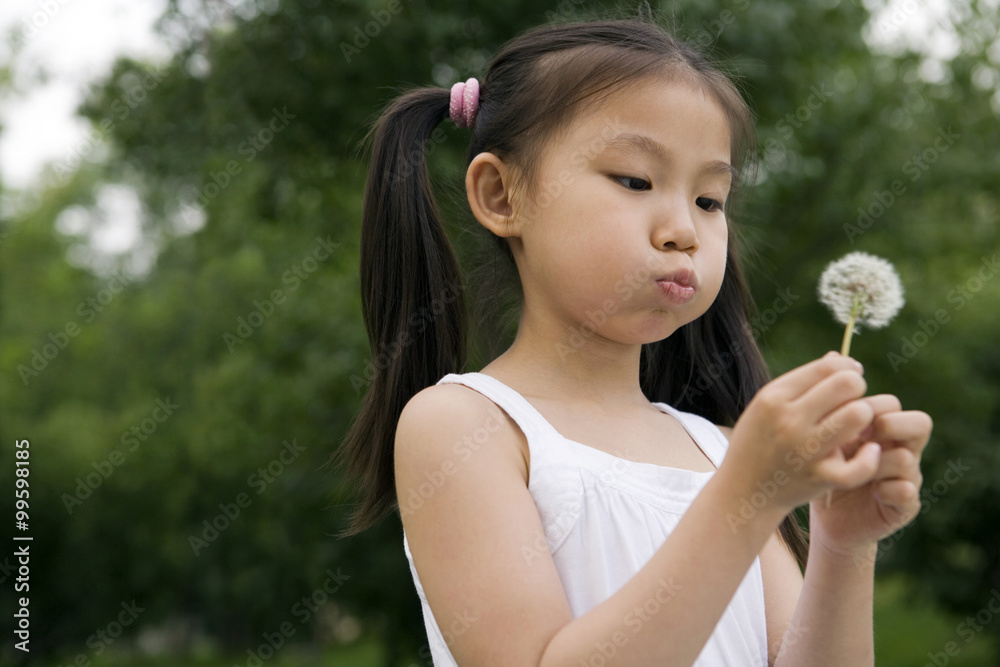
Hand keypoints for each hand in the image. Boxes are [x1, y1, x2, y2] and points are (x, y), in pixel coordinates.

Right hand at [723, 351, 878, 513]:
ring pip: (858, 414)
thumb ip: (801, 381)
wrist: (743, 491)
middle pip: (847, 384)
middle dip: (857, 389)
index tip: (850, 376)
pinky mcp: (820, 478)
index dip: (847, 368)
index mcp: (773, 398)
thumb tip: (838, 358)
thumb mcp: (766, 406)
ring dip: (864, 416)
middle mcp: (789, 420)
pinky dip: (870, 457)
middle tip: (852, 401)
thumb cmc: (758, 442)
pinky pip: (861, 465)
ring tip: (858, 424)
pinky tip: (867, 452)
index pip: (826, 367)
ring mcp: (805, 450)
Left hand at [809, 393, 932, 555]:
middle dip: (889, 425)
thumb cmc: (824, 472)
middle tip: (862, 438)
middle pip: (920, 423)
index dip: (871, 406)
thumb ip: (831, 413)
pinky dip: (886, 489)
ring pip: (906, 457)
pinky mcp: (905, 507)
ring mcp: (907, 479)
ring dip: (876, 462)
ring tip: (853, 471)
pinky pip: (907, 491)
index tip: (843, 418)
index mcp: (883, 431)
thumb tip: (831, 368)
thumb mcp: (824, 441)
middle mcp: (902, 451)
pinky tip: (865, 491)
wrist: (827, 519)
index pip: (893, 404)